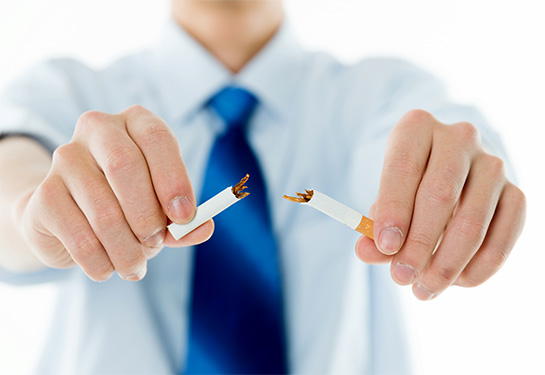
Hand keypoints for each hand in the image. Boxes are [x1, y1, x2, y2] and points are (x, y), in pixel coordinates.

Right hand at [17, 105, 213, 281]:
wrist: (69, 217)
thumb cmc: (127, 206)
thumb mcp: (162, 209)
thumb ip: (185, 220)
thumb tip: (204, 227)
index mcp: (135, 122)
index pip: (156, 138)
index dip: (174, 179)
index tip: (185, 217)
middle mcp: (97, 129)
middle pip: (125, 167)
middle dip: (148, 216)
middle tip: (155, 242)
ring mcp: (65, 158)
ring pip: (104, 213)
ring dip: (128, 251)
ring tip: (135, 265)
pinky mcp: (44, 194)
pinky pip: (80, 238)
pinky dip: (101, 263)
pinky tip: (107, 268)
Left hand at [356, 110, 525, 299]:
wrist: (446, 173)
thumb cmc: (407, 188)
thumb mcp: (384, 200)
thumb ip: (374, 227)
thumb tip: (365, 251)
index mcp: (417, 128)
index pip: (403, 167)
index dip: (393, 209)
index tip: (385, 246)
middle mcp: (458, 138)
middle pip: (440, 194)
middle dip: (419, 243)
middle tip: (401, 277)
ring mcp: (492, 164)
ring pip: (472, 220)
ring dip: (447, 263)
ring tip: (424, 288)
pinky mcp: (516, 192)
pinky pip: (503, 235)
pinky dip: (479, 266)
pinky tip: (456, 282)